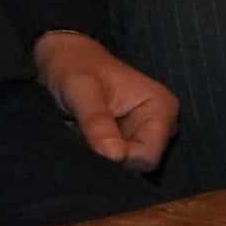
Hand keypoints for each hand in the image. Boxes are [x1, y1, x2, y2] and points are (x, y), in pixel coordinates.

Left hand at [32, 27, 177, 170]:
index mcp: (161, 108)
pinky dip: (100, 156)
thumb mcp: (81, 91)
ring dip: (103, 157)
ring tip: (84, 138)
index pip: (148, 156)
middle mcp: (162, 124)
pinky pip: (119, 161)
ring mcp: (147, 133)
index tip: (92, 146)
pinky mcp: (131, 140)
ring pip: (128, 165)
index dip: (119, 159)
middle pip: (140, 164)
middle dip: (111, 158)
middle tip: (84, 139)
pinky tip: (87, 141)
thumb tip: (115, 155)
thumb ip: (97, 122)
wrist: (64, 60)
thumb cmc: (75, 68)